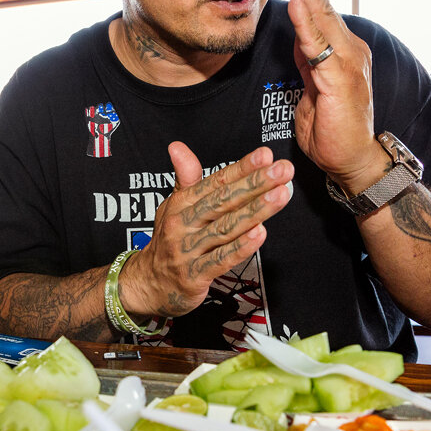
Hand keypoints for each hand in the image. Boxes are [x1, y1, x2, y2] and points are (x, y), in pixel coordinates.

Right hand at [119, 143, 292, 317]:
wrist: (147, 284)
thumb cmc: (169, 241)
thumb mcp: (173, 206)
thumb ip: (185, 178)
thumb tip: (177, 146)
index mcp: (181, 205)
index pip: (215, 182)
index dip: (241, 168)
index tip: (265, 155)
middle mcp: (183, 224)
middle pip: (223, 201)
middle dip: (255, 184)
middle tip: (282, 170)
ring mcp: (188, 250)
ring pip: (225, 228)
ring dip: (255, 211)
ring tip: (280, 195)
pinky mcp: (195, 276)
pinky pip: (220, 259)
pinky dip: (241, 247)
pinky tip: (260, 233)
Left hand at [280, 0, 386, 192]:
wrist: (351, 160)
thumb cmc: (332, 127)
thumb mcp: (312, 87)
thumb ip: (307, 60)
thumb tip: (298, 36)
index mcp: (341, 51)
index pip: (319, 12)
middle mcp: (350, 50)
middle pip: (322, 7)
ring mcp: (348, 63)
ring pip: (322, 20)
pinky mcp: (341, 80)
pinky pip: (318, 47)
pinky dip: (306, 24)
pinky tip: (297, 3)